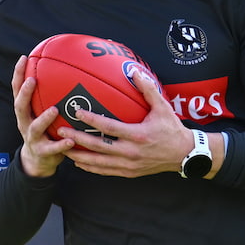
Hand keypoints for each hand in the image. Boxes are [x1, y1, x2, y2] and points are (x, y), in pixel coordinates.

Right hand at [13, 55, 74, 177]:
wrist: (37, 162)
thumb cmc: (44, 131)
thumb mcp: (42, 113)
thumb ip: (49, 97)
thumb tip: (67, 71)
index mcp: (25, 112)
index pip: (17, 90)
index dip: (19, 74)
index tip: (24, 58)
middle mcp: (25, 123)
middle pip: (20, 106)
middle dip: (25, 93)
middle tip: (33, 80)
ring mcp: (32, 139)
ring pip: (34, 128)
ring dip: (43, 118)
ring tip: (54, 110)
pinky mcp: (43, 153)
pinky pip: (52, 149)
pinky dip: (61, 145)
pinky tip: (71, 140)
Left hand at [61, 70, 190, 177]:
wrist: (184, 154)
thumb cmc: (172, 129)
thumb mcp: (163, 107)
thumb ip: (147, 89)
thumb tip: (134, 71)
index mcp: (138, 135)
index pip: (109, 127)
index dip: (92, 119)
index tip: (77, 112)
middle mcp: (131, 152)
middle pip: (98, 147)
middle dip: (77, 139)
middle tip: (61, 132)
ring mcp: (129, 164)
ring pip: (98, 162)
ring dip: (79, 156)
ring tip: (63, 149)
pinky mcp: (129, 173)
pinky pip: (106, 171)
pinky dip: (91, 167)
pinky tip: (79, 162)